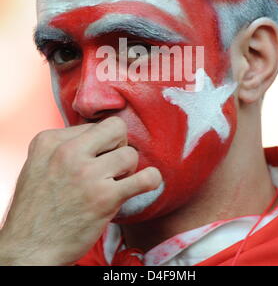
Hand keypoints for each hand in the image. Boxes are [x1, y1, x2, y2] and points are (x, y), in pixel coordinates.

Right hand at [0, 117, 161, 265]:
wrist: (29, 248)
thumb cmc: (36, 207)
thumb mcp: (38, 163)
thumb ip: (63, 145)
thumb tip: (97, 133)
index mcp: (49, 141)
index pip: (93, 125)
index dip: (99, 144)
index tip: (92, 161)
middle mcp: (67, 153)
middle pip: (116, 128)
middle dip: (119, 144)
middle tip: (112, 165)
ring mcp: (87, 174)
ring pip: (131, 154)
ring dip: (128, 170)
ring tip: (114, 183)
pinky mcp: (104, 198)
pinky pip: (145, 178)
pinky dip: (151, 180)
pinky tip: (148, 183)